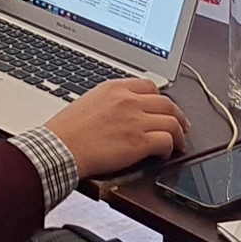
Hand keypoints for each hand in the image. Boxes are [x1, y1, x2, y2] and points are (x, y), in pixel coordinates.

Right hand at [43, 78, 189, 177]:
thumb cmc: (65, 130)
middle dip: (178, 116)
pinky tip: (164, 154)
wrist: (59, 148)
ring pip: (173, 121)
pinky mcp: (139, 141)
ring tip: (178, 143)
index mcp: (114, 88)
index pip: (150, 86)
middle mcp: (128, 100)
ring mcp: (135, 120)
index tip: (164, 109)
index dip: (161, 100)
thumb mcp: (88, 102)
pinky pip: (167, 141)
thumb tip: (123, 113)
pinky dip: (170, 148)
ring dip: (179, 134)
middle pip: (167, 103)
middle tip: (181, 126)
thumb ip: (110, 102)